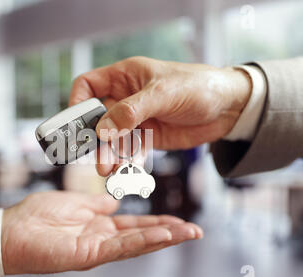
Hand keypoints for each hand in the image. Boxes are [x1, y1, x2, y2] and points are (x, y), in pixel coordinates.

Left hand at [1, 191, 202, 273]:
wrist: (11, 230)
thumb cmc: (38, 215)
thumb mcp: (74, 203)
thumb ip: (96, 204)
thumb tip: (114, 202)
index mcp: (99, 226)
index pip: (135, 225)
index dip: (158, 223)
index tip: (179, 221)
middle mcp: (102, 240)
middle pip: (142, 237)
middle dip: (170, 234)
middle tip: (196, 231)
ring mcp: (96, 249)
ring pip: (137, 244)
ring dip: (163, 239)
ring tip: (188, 233)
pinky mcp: (88, 255)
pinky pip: (120, 247)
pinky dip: (143, 241)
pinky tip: (162, 236)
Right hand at [69, 56, 251, 175]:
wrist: (229, 108)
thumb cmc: (199, 86)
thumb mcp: (163, 94)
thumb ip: (131, 111)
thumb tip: (102, 130)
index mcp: (125, 77)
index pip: (88, 85)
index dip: (78, 101)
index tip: (77, 122)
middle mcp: (126, 98)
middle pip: (97, 118)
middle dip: (94, 137)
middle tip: (92, 156)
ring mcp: (137, 119)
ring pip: (112, 138)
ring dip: (109, 154)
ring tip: (108, 170)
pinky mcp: (148, 137)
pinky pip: (130, 150)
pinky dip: (128, 161)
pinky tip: (128, 170)